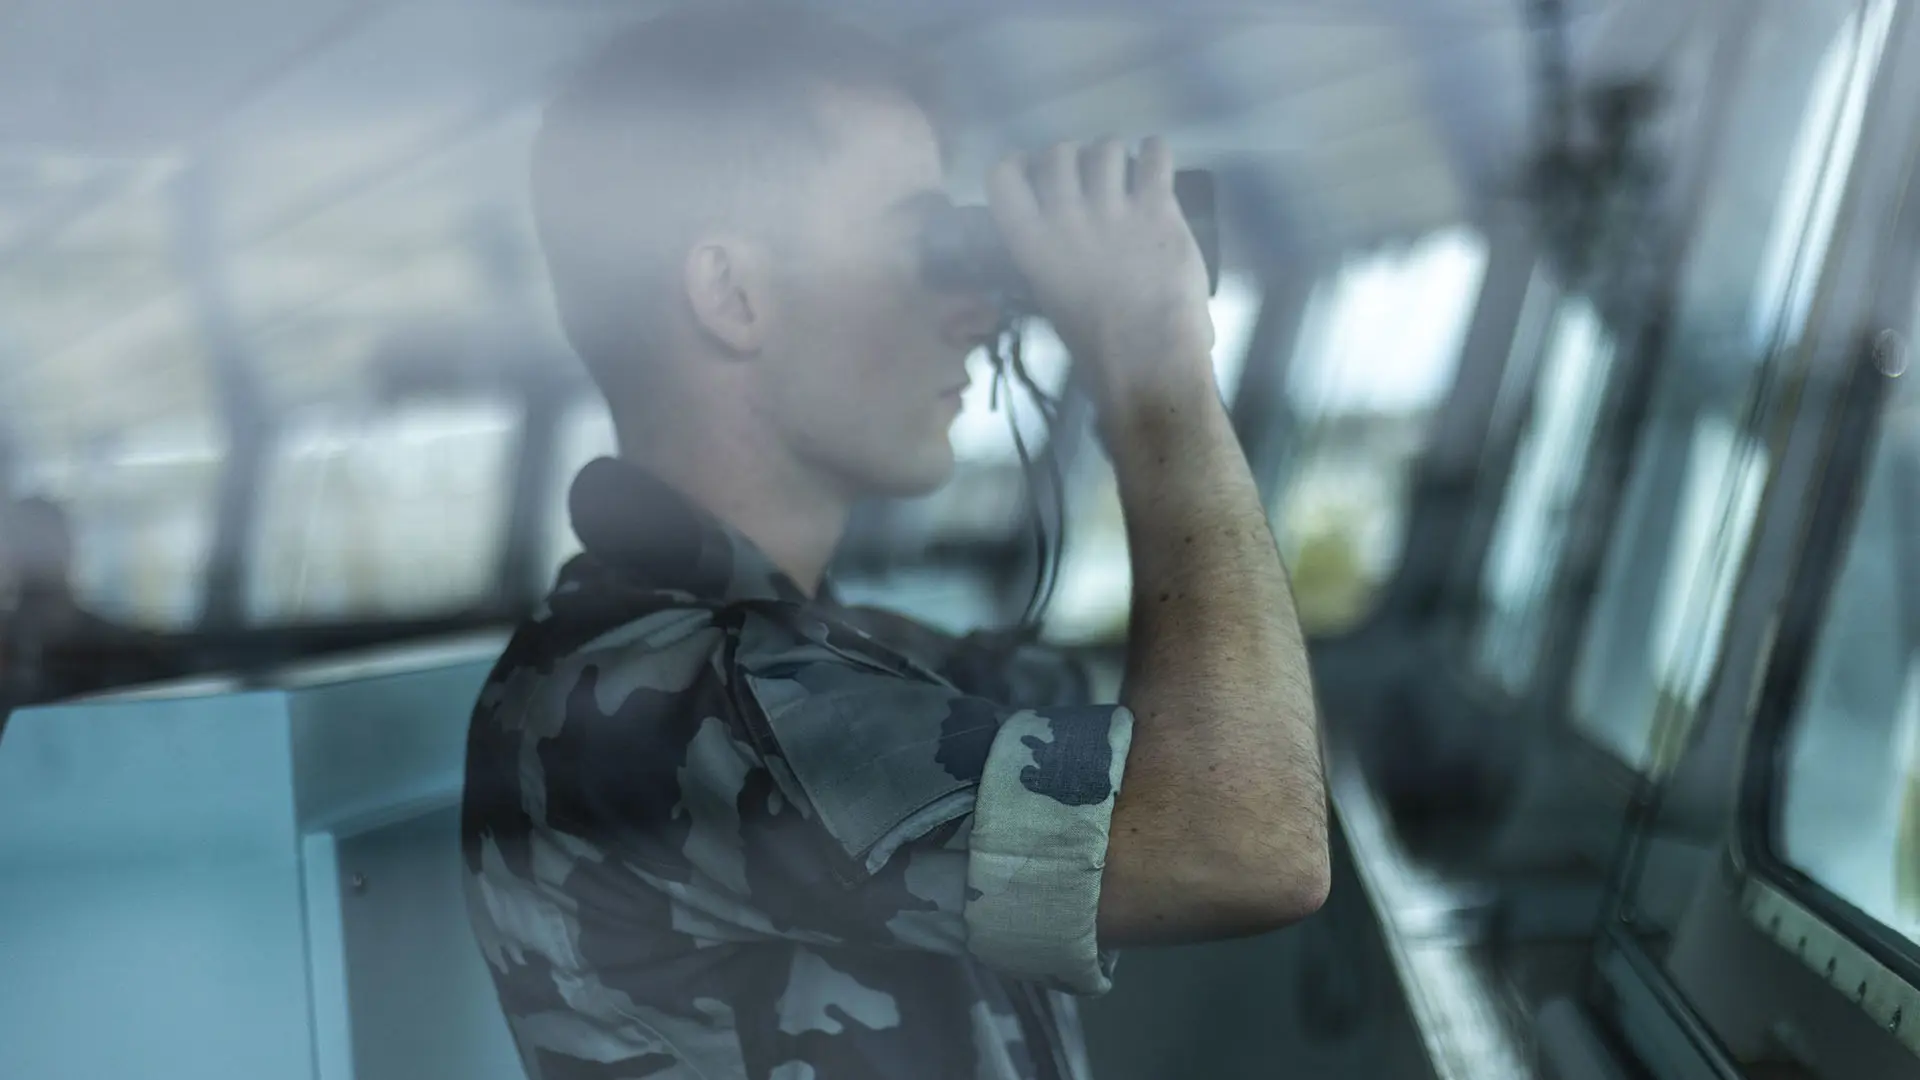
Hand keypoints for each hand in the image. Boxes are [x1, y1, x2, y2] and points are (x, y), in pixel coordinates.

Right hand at [986, 137, 1215, 413]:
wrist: (1146, 357)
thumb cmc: (1095, 344)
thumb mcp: (1050, 296)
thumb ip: (1048, 255)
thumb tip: (1059, 234)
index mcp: (1030, 242)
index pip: (1003, 175)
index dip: (1021, 163)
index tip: (1034, 168)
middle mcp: (1064, 216)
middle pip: (1058, 152)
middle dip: (1074, 157)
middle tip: (1091, 175)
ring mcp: (1110, 209)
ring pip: (1106, 147)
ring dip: (1115, 155)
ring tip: (1127, 173)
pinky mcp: (1155, 208)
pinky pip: (1155, 154)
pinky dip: (1156, 151)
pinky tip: (1157, 164)